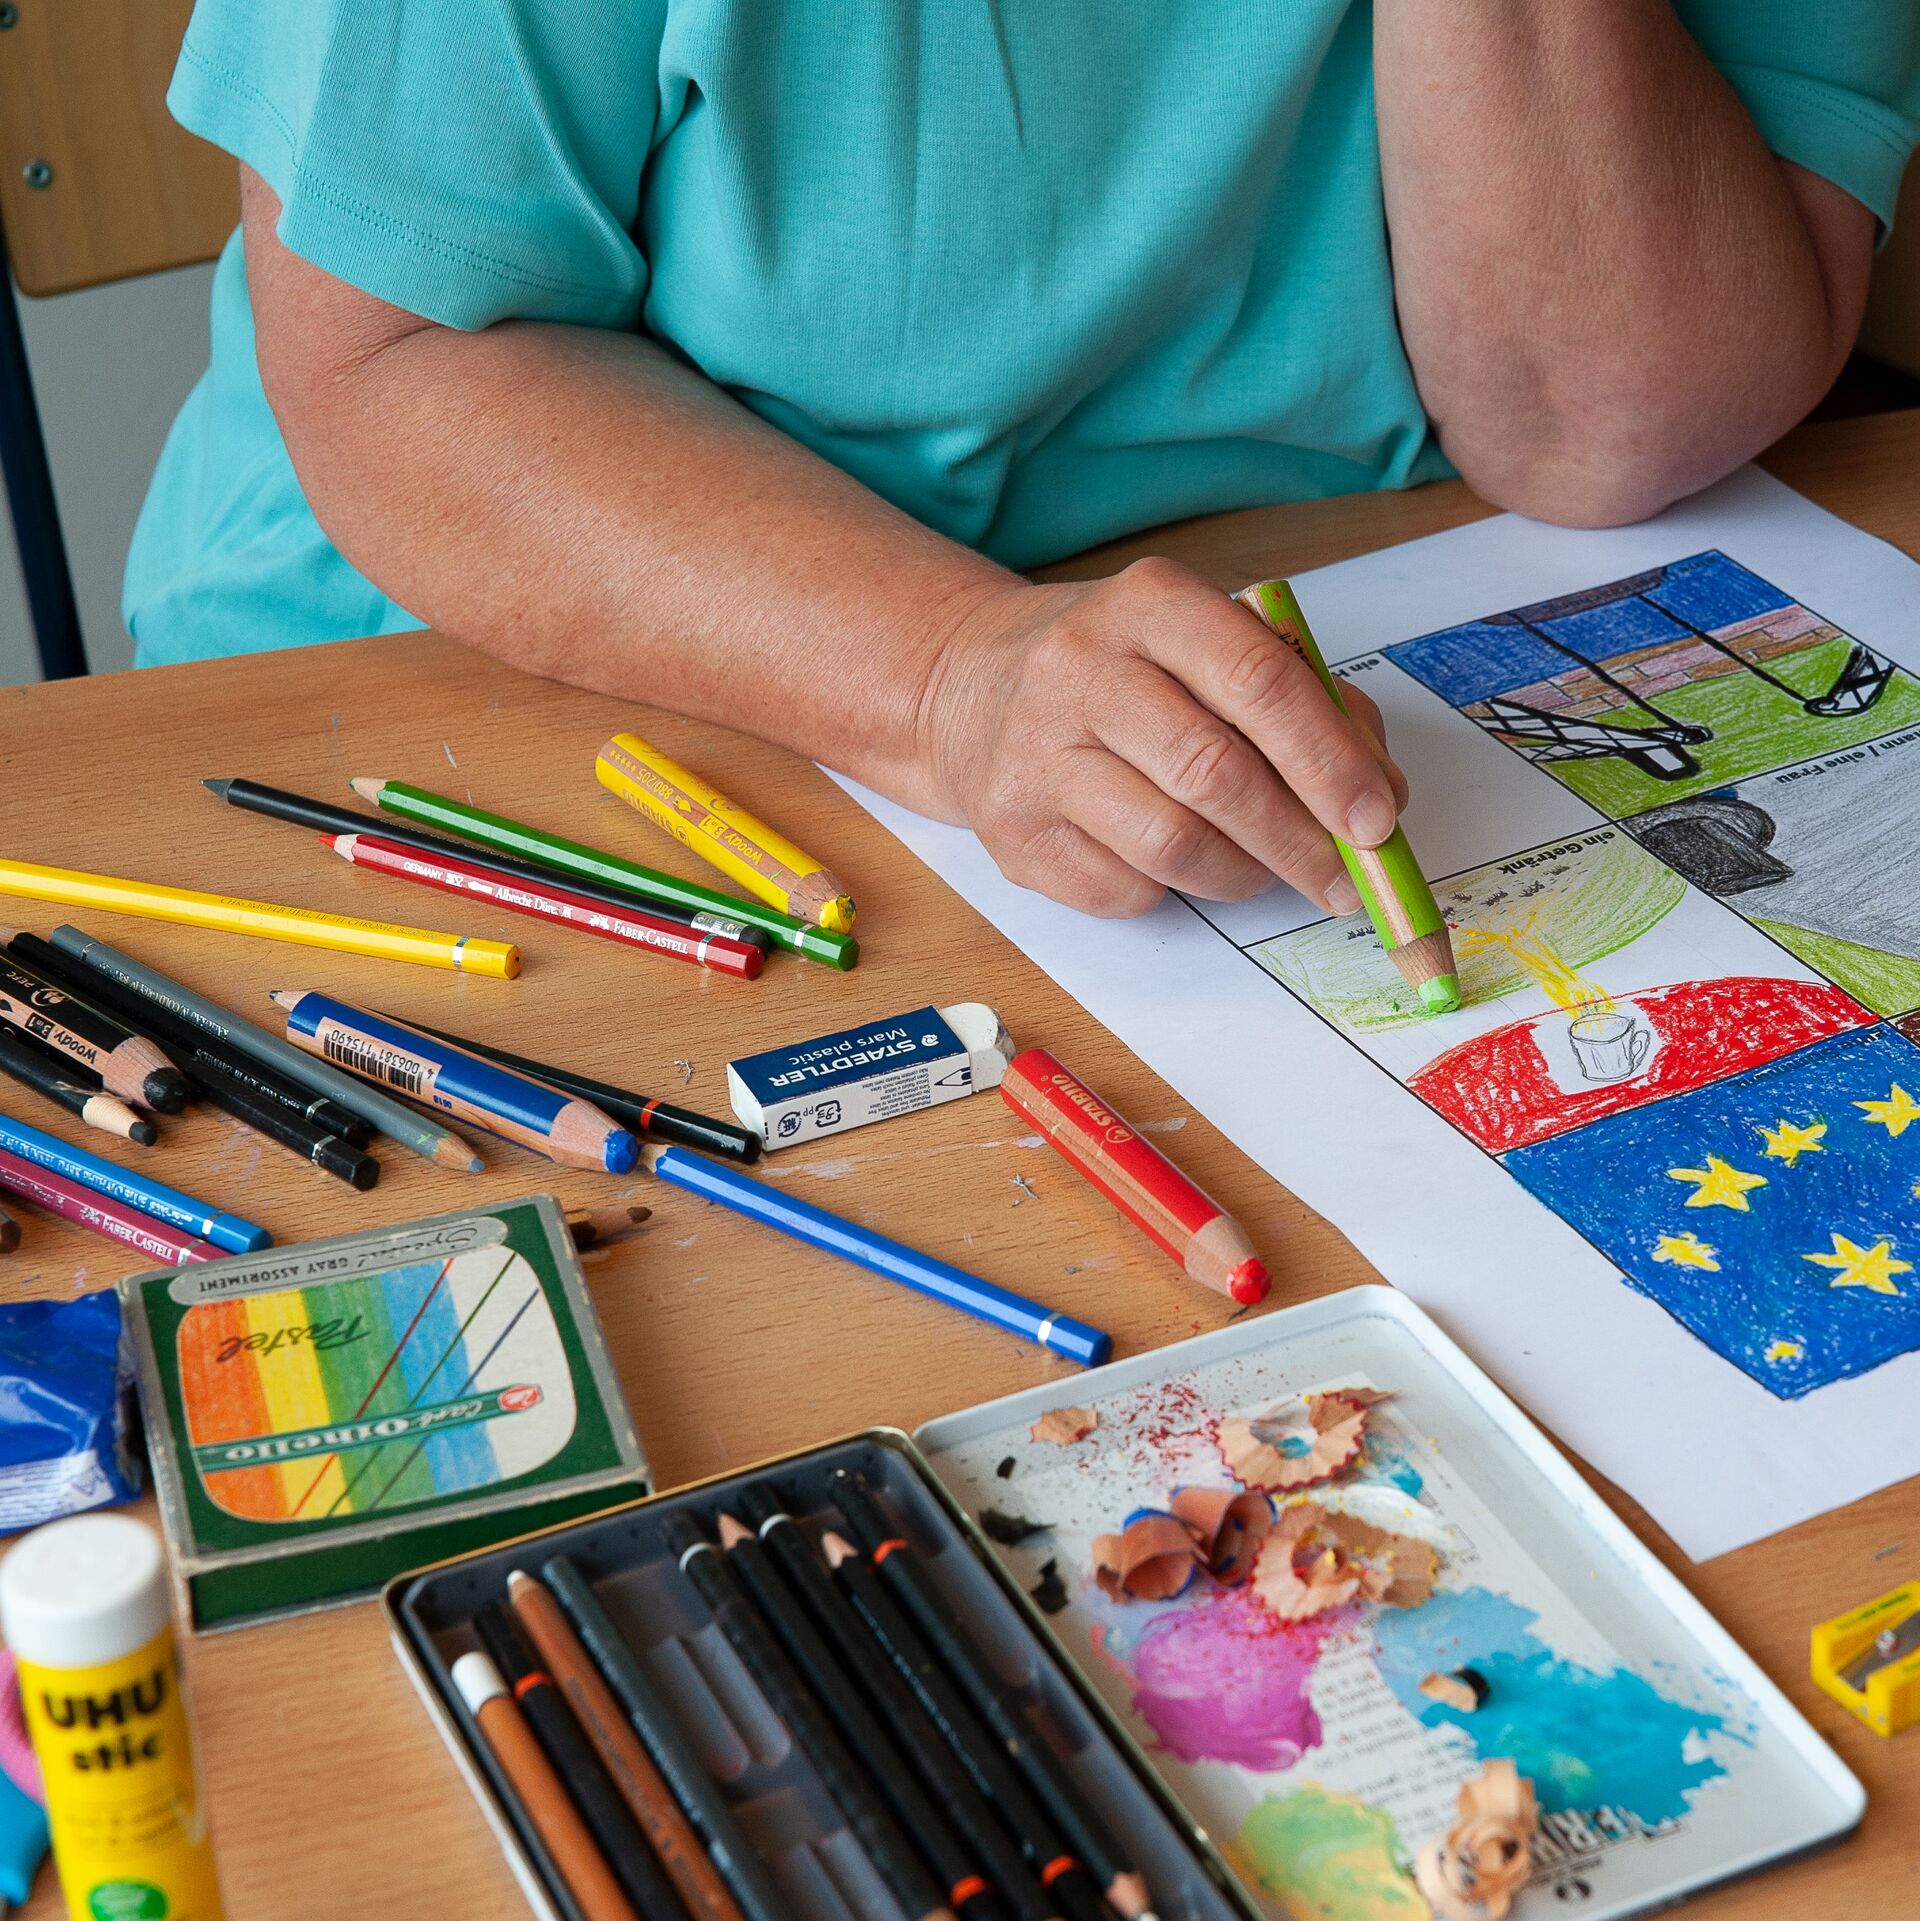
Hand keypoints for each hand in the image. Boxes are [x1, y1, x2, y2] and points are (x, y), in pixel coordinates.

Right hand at [916, 557, 1407, 916]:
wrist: (968, 687)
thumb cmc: (1121, 670)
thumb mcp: (1209, 646)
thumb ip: (1306, 704)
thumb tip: (1379, 800)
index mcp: (1149, 604)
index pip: (1258, 680)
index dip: (1329, 760)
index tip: (1375, 819)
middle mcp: (1081, 668)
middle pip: (1215, 772)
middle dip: (1298, 839)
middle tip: (1345, 879)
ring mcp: (1035, 753)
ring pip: (1171, 844)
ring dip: (1242, 874)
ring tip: (1265, 869)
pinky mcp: (1012, 831)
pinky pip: (1123, 888)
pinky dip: (1172, 890)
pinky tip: (1176, 863)